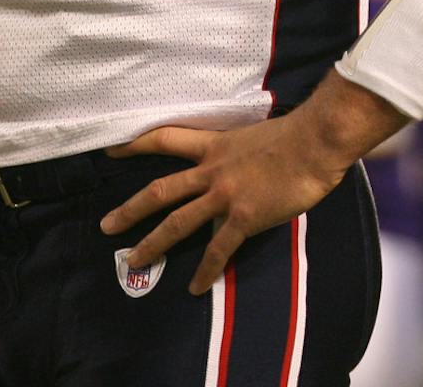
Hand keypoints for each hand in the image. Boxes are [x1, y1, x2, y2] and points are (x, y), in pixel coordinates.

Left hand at [101, 74, 401, 293]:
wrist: (317, 142)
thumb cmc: (298, 134)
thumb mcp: (258, 136)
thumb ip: (244, 151)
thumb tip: (249, 162)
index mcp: (216, 146)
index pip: (167, 140)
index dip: (137, 144)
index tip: (111, 150)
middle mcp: (213, 170)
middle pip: (160, 191)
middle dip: (130, 209)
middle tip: (106, 226)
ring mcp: (225, 195)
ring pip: (178, 222)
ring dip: (153, 243)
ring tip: (133, 261)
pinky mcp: (243, 217)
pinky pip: (218, 250)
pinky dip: (206, 271)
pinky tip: (196, 288)